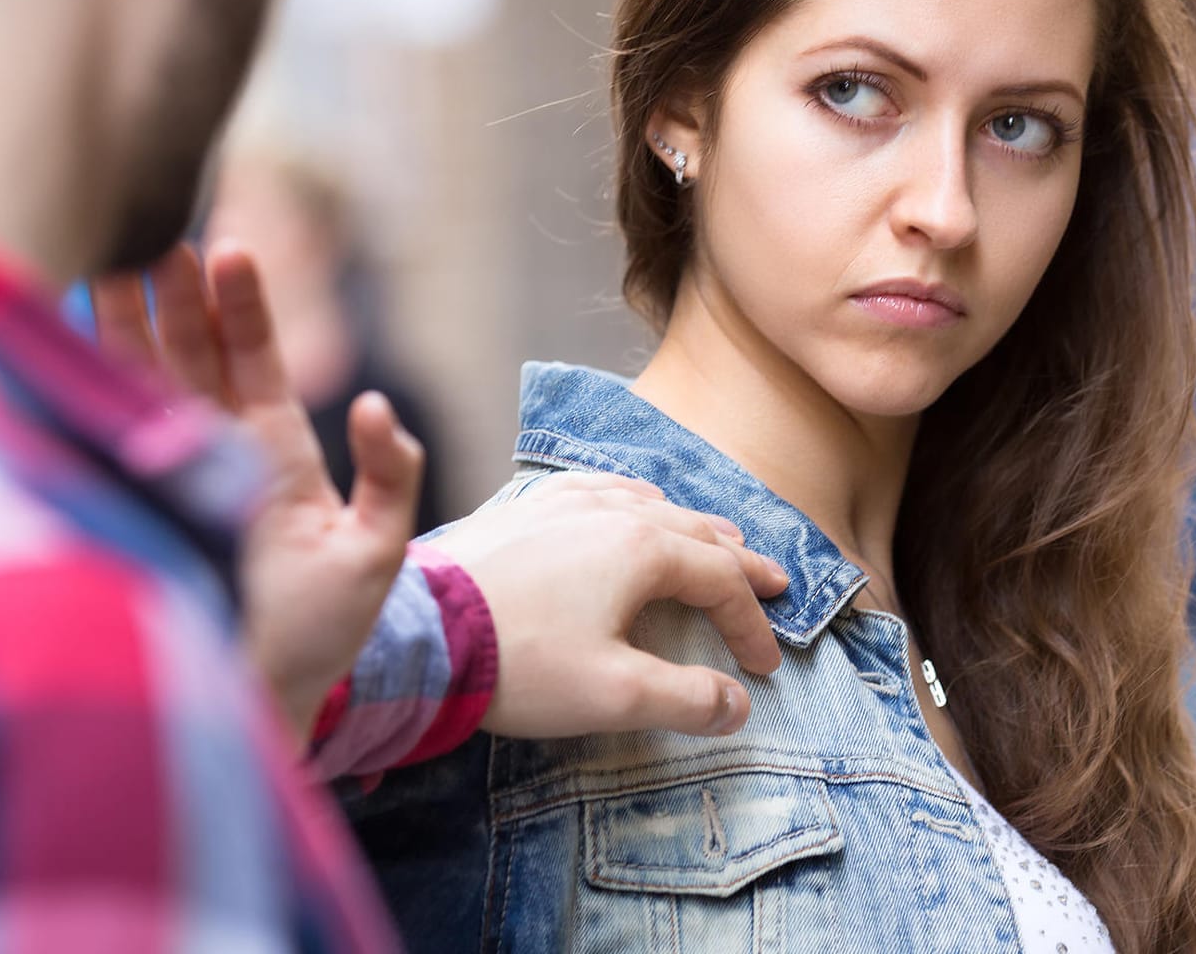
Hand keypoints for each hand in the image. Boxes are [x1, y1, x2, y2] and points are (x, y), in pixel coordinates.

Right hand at [91, 243, 422, 735]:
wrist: (262, 696)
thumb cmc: (321, 629)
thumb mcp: (375, 550)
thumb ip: (391, 474)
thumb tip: (379, 405)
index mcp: (274, 449)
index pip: (253, 359)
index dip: (240, 306)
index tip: (227, 250)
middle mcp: (217, 450)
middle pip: (189, 355)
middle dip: (172, 294)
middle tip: (157, 230)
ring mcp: (173, 473)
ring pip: (142, 382)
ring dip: (124, 323)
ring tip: (109, 257)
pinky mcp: (139, 503)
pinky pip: (109, 434)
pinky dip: (89, 387)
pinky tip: (65, 338)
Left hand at [429, 472, 788, 738]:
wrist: (421, 633)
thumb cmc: (519, 662)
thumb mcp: (615, 694)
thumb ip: (686, 698)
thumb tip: (737, 705)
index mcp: (641, 549)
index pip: (720, 580)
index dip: (750, 624)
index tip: (764, 667)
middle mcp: (608, 512)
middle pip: (694, 532)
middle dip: (738, 562)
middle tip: (774, 581)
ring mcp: (560, 504)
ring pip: (646, 504)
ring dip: (689, 527)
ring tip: (715, 537)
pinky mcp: (520, 512)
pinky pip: (593, 490)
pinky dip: (629, 501)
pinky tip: (624, 503)